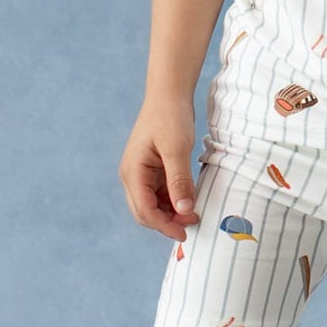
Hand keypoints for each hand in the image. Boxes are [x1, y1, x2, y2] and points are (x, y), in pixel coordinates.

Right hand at [118, 99, 202, 241]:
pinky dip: (173, 201)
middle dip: (167, 222)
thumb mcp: (177, 149)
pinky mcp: (152, 169)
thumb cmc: (170, 117)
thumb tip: (184, 210)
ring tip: (193, 213)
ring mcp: (141, 173)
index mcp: (132, 172)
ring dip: (170, 213)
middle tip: (193, 223)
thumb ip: (179, 180)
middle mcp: (132, 175)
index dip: (164, 225)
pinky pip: (160, 193)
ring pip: (153, 204)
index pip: (144, 210)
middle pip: (145, 212)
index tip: (185, 232)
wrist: (169, 94)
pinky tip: (189, 201)